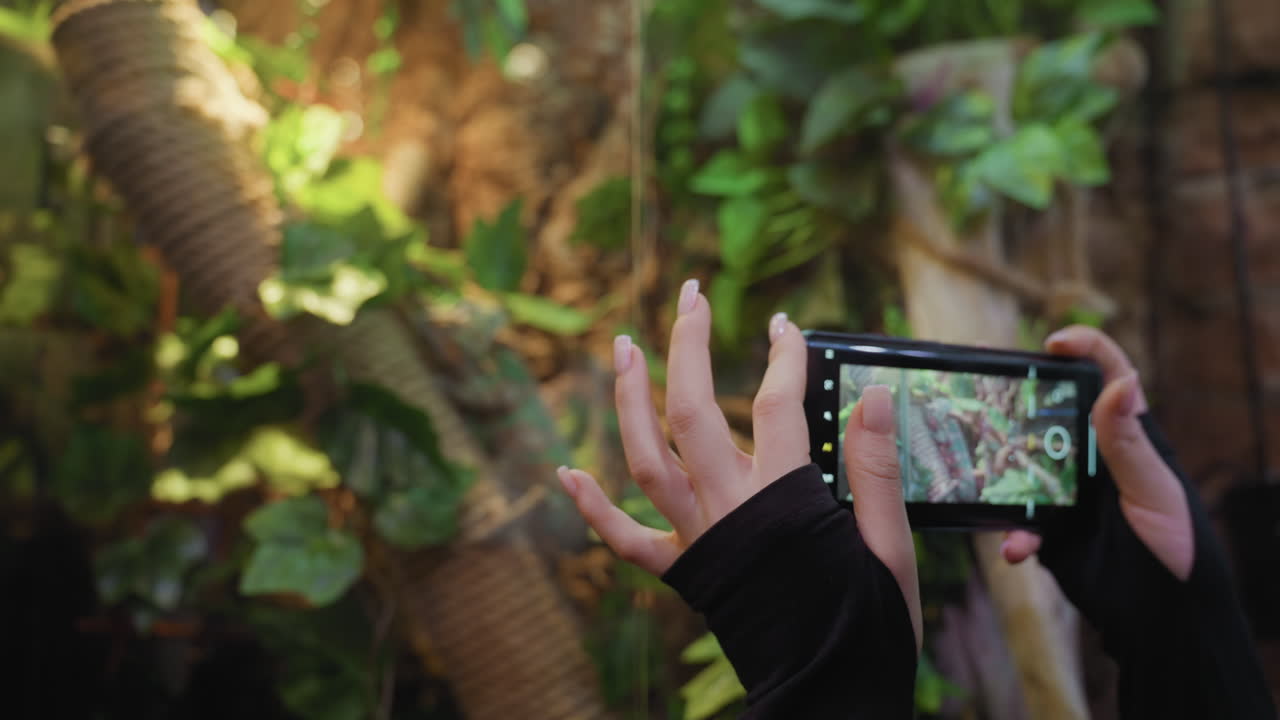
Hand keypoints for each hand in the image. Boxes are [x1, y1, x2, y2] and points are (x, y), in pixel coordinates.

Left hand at [556, 279, 920, 645]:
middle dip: (688, 346)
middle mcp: (730, 511)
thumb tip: (875, 394)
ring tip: (625, 347)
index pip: (780, 405)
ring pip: (647, 459)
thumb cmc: (867, 624)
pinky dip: (592, 507)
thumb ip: (876, 469)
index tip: (785, 323)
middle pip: (694, 412)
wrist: (829, 692)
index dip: (785, 356)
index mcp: (786, 501)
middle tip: (689, 294)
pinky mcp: (682, 573)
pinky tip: (565, 472)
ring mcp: (698, 540)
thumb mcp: (891, 547)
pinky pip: (625, 540)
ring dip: (630, 400)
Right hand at [1001, 325, 1193, 580]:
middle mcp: (1091, 457)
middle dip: (1012, 400)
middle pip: (1048, 413)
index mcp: (1125, 436)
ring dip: (997, 474)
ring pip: (1020, 467)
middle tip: (980, 387)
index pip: (1107, 376)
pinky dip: (1012, 537)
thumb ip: (1129, 441)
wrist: (1167, 614)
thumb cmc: (1179, 544)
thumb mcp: (1155, 490)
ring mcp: (1067, 493)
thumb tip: (1121, 381)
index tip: (1053, 344)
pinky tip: (1015, 546)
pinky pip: (1019, 525)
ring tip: (980, 479)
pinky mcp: (1051, 531)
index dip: (1083, 349)